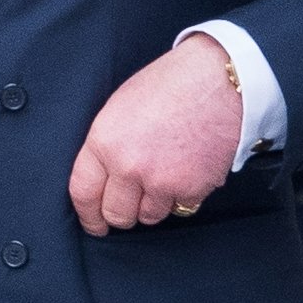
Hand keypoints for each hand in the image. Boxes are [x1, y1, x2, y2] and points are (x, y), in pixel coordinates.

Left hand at [69, 34, 242, 235]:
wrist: (219, 78)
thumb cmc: (173, 84)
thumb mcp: (121, 107)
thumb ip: (107, 146)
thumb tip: (103, 179)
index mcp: (105, 142)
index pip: (83, 194)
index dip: (89, 215)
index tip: (96, 223)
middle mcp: (129, 166)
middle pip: (117, 214)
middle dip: (124, 213)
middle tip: (135, 202)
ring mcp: (161, 181)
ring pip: (150, 216)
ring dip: (157, 203)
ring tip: (169, 173)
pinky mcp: (192, 188)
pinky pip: (182, 207)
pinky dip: (186, 194)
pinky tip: (190, 168)